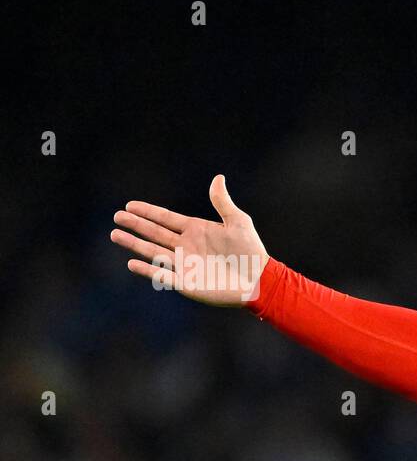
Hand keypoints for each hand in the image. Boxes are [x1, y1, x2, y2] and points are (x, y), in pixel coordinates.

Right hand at [110, 175, 269, 305]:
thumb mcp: (237, 222)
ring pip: (152, 252)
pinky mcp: (186, 282)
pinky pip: (162, 275)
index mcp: (196, 230)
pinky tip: (131, 262)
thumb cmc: (251, 251)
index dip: (148, 211)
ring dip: (134, 244)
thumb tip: (218, 178)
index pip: (165, 218)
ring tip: (115, 235)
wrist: (258, 280)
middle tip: (116, 216)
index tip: (129, 205)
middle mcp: (186, 246)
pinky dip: (147, 269)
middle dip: (135, 224)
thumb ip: (222, 202)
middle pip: (154, 233)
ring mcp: (184, 264)